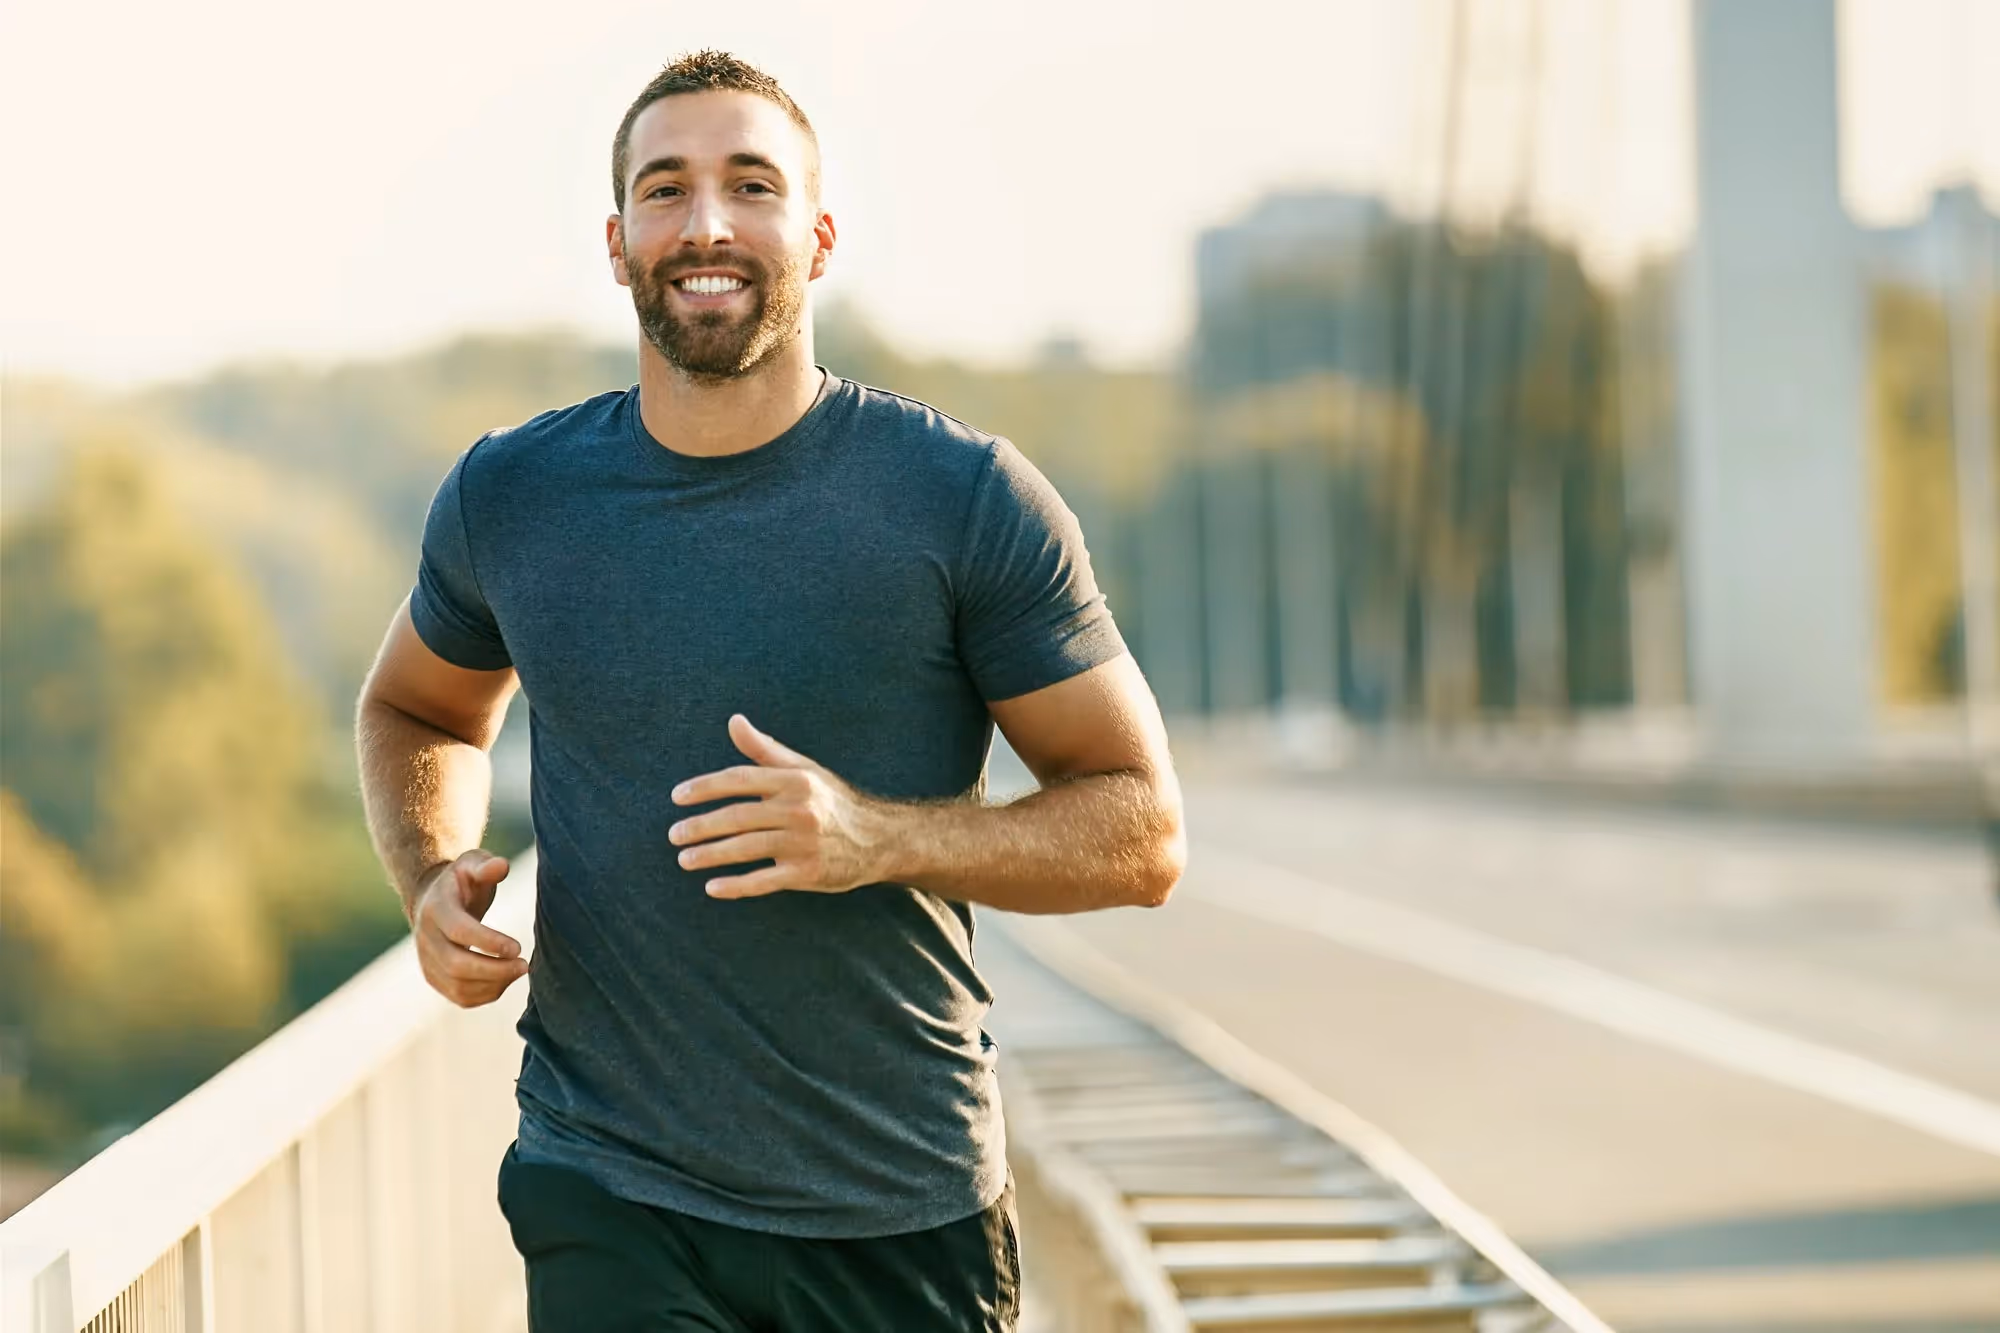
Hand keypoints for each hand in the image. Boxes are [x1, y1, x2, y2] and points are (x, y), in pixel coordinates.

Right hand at [413, 849, 529, 1006]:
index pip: (459, 931)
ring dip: (493, 984)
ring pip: (457, 986)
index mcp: (435, 908)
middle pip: (456, 965)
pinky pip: (459, 997)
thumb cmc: (462, 881)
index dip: (488, 942)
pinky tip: (505, 980)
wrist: (434, 900)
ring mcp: (427, 961)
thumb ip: (486, 865)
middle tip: (524, 965)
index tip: (518, 947)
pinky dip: (485, 995)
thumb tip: (501, 867)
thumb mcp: (472, 863)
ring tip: (519, 970)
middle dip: (494, 969)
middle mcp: (425, 937)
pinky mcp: (434, 978)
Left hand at [669, 714, 887, 899]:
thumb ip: (764, 749)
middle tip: (674, 834)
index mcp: (795, 780)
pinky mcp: (807, 873)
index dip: (705, 787)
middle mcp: (799, 809)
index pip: (740, 779)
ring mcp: (803, 843)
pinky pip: (764, 881)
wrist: (878, 839)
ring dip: (710, 855)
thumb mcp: (802, 770)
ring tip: (684, 860)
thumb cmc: (830, 801)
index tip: (677, 797)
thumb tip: (733, 721)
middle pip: (738, 817)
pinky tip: (712, 888)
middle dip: (701, 826)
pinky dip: (737, 886)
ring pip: (746, 848)